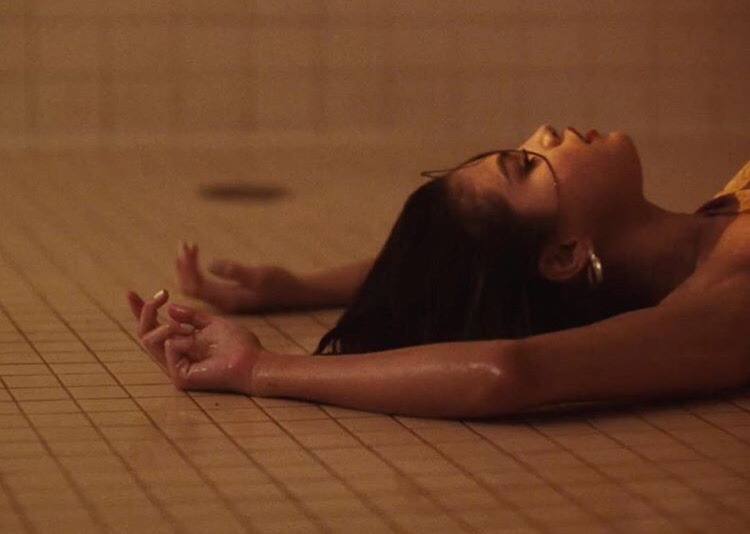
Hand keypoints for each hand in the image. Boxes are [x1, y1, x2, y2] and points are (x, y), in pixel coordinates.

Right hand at [127, 290, 262, 393]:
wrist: (252, 360)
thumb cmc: (238, 343)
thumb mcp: (212, 322)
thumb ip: (191, 316)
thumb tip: (169, 310)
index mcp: (183, 342)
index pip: (155, 327)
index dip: (141, 311)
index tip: (130, 293)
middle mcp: (176, 355)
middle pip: (145, 333)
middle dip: (145, 311)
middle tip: (160, 295)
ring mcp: (176, 367)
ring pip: (148, 341)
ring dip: (164, 326)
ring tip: (183, 327)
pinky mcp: (179, 377)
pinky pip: (168, 348)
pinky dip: (179, 339)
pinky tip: (195, 342)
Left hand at [176, 242, 300, 312]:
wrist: (295, 292)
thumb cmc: (280, 282)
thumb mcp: (259, 275)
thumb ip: (234, 271)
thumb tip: (210, 265)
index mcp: (227, 300)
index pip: (195, 286)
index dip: (187, 268)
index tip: (190, 247)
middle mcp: (222, 303)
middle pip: (191, 287)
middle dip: (184, 266)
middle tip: (184, 244)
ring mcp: (225, 299)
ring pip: (196, 286)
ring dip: (189, 267)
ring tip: (188, 247)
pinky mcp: (229, 294)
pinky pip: (205, 285)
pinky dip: (197, 270)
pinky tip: (198, 258)